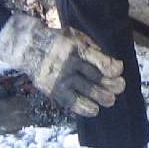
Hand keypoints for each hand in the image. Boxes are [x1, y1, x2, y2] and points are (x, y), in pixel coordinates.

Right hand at [0, 14, 125, 117]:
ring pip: (86, 91)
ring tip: (110, 100)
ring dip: (101, 97)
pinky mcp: (53, 90)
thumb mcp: (75, 37)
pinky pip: (71, 102)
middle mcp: (69, 64)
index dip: (110, 67)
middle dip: (111, 85)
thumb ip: (92, 49)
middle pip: (95, 77)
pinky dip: (84, 108)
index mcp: (75, 48)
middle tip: (120, 87)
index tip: (119, 70)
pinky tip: (94, 110)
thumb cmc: (58, 41)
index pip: (97, 59)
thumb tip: (112, 65)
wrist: (28, 47)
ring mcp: (61, 79)